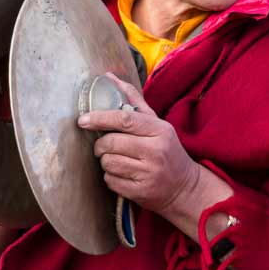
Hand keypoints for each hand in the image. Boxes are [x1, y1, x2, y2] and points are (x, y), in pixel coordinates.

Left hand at [78, 74, 226, 239]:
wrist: (185, 188)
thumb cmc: (166, 150)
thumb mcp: (157, 124)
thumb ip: (134, 100)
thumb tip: (110, 77)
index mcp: (159, 131)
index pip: (124, 120)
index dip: (100, 118)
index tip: (83, 120)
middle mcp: (155, 151)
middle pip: (112, 143)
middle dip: (100, 145)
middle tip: (102, 146)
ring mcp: (148, 173)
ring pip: (108, 163)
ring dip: (106, 161)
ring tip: (118, 160)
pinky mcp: (140, 192)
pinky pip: (110, 181)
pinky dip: (110, 177)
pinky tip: (123, 175)